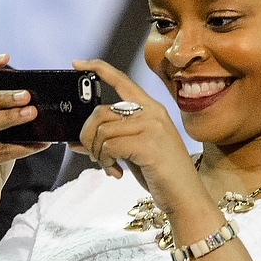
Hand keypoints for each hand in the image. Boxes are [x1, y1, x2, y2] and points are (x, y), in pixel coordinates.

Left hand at [71, 61, 206, 215]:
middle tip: (93, 156)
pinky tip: (116, 173)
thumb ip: (110, 141)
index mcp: (151, 109)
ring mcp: (152, 127)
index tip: (77, 64)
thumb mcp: (133, 152)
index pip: (122, 80)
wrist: (185, 197)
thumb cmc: (161, 175)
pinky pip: (109, 147)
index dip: (98, 69)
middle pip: (100, 112)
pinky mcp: (148, 144)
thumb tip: (76, 142)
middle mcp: (152, 112)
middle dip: (87, 136)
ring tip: (109, 166)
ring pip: (102, 131)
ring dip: (97, 154)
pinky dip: (105, 162)